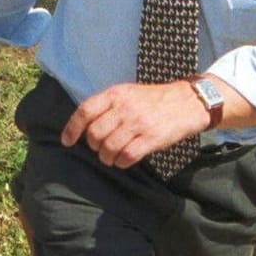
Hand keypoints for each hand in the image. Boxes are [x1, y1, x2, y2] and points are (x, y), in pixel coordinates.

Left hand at [60, 82, 207, 169]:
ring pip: (109, 148)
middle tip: (101, 149)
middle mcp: (125, 107)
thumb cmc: (154, 100)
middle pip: (94, 134)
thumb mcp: (128, 93)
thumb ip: (108, 105)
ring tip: (111, 158)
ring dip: (106, 158)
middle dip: (94, 146)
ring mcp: (138, 123)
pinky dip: (121, 163)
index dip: (72, 129)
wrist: (188, 102)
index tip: (66, 142)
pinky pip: (127, 156)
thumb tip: (85, 126)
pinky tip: (124, 161)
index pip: (85, 111)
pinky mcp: (152, 137)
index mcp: (116, 94)